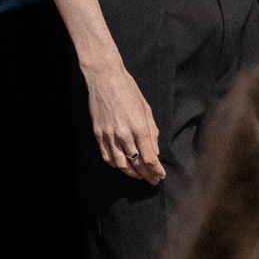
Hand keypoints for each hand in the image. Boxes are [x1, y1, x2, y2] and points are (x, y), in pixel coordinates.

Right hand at [87, 59, 163, 184]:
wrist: (105, 78)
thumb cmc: (128, 90)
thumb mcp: (146, 109)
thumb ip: (152, 132)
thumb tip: (154, 151)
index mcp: (139, 127)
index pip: (149, 158)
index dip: (156, 170)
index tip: (161, 175)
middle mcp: (123, 134)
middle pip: (136, 164)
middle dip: (146, 175)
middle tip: (153, 180)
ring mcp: (108, 135)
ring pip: (120, 164)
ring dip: (131, 173)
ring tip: (139, 176)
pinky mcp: (98, 134)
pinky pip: (107, 156)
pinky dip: (116, 165)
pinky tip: (123, 165)